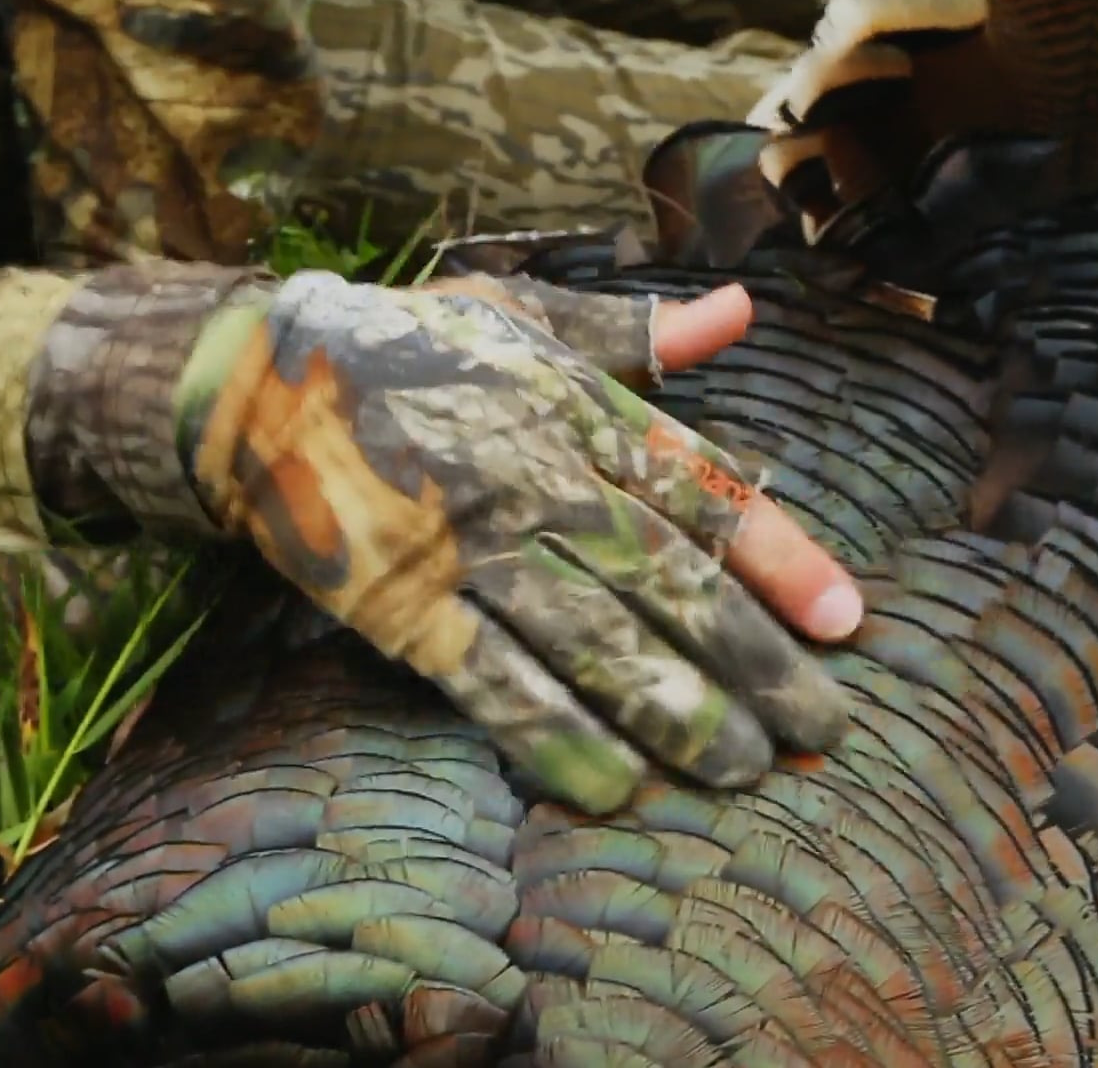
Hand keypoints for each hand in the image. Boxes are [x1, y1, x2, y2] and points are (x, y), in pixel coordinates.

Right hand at [173, 271, 862, 812]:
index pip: (698, 491)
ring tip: (742, 768)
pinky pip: (493, 683)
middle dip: (753, 664)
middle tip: (821, 727)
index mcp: (574, 407)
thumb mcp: (517, 313)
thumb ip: (630, 330)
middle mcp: (536, 478)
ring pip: (596, 643)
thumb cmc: (399, 346)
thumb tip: (740, 312)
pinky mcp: (405, 606)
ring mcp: (471, 547)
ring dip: (677, 714)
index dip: (781, 559)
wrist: (250, 382)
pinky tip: (613, 784)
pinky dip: (556, 737)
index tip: (847, 620)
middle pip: (666, 583)